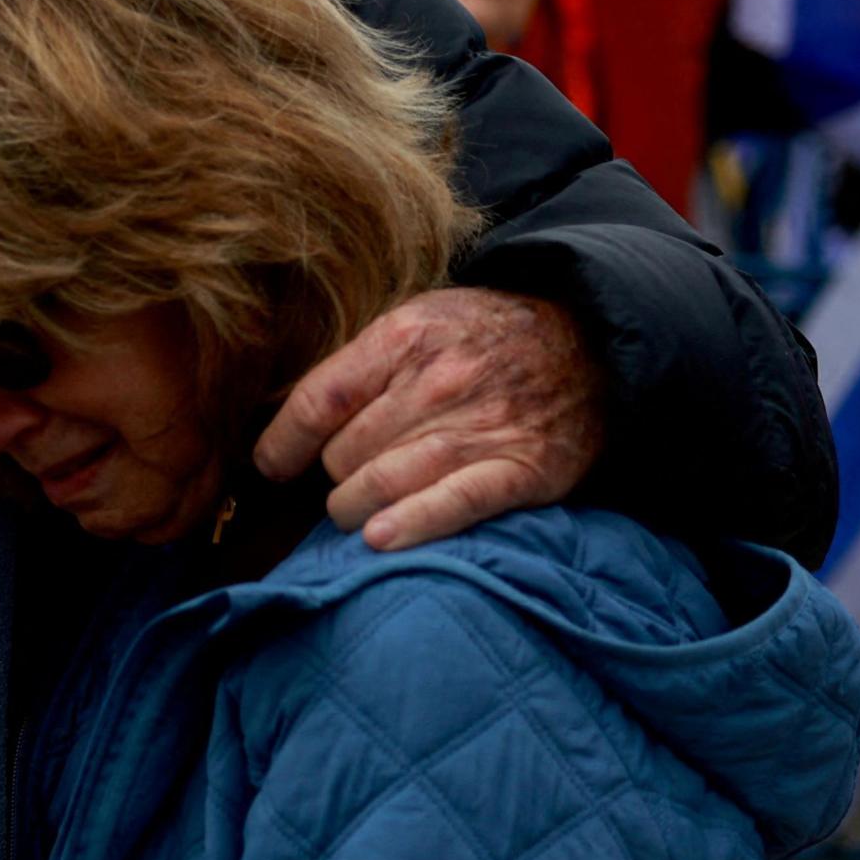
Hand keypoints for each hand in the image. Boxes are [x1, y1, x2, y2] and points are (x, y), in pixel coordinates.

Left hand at [253, 287, 603, 551]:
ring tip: (355, 514)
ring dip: (354, 509)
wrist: (588, 342)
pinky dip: (411, 526)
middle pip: (344, 452)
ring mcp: (481, 426)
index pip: (319, 400)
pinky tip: (380, 539)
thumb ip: (363, 363)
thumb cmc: (484, 337)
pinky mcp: (520, 468)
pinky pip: (452, 504)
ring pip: (383, 483)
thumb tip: (288, 416)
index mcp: (405, 336)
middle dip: (333, 475)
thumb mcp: (421, 320)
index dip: (283, 442)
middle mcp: (439, 380)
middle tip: (344, 479)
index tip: (272, 465)